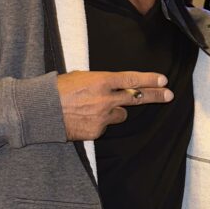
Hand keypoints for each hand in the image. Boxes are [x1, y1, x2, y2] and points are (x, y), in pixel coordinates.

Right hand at [57, 70, 171, 139]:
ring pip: (120, 114)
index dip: (150, 79)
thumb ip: (100, 81)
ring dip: (114, 111)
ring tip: (94, 107)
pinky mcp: (96, 132)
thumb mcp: (80, 77)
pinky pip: (104, 126)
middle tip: (169, 95)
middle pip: (136, 97)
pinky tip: (83, 118)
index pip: (132, 79)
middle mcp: (105, 99)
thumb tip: (113, 85)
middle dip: (155, 95)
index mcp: (101, 81)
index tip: (163, 80)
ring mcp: (102, 117)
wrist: (41, 110)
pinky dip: (98, 123)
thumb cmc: (58, 89)